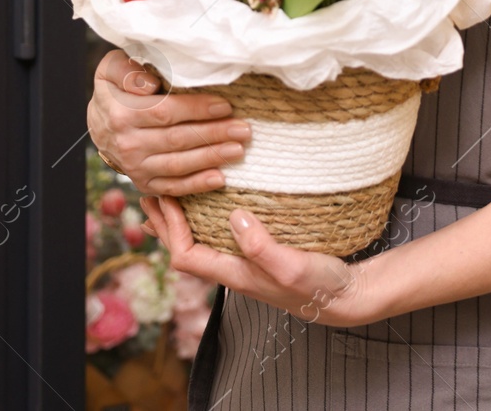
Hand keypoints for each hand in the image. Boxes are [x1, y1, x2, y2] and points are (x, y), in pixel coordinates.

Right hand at [87, 49, 250, 195]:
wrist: (98, 123)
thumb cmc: (115, 90)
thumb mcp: (111, 70)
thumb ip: (126, 70)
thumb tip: (150, 84)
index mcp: (122, 114)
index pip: (165, 113)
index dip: (196, 110)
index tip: (224, 105)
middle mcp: (128, 144)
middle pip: (177, 140)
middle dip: (214, 134)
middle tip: (243, 129)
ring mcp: (135, 167)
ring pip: (178, 165)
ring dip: (211, 158)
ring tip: (238, 150)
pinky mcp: (144, 183)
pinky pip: (172, 187)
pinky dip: (197, 185)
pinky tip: (220, 178)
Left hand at [139, 195, 382, 327]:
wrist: (344, 297)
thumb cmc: (319, 285)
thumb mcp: (291, 266)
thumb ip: (261, 246)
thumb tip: (233, 217)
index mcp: (234, 274)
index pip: (185, 255)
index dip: (170, 227)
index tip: (166, 196)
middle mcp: (232, 270)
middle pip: (183, 250)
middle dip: (162, 223)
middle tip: (147, 193)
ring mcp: (244, 264)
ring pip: (198, 243)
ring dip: (178, 222)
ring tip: (167, 199)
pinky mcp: (257, 255)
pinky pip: (217, 237)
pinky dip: (203, 221)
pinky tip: (209, 208)